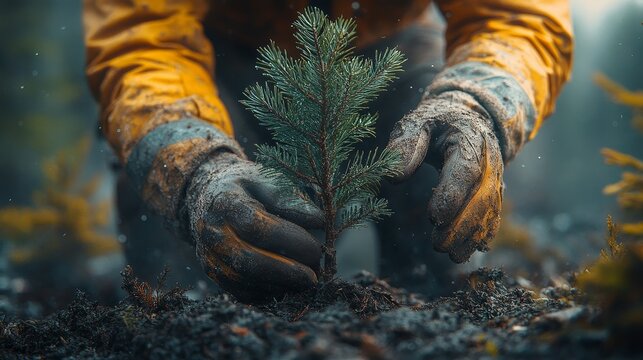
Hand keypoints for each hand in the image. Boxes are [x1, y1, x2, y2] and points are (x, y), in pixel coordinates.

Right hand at [184, 152, 323, 300]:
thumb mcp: (266, 179)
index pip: (257, 227)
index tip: (316, 249)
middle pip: (247, 262)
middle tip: (316, 275)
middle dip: (287, 273)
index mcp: (225, 203)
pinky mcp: (215, 275)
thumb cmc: (246, 185)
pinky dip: (270, 293)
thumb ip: (290, 197)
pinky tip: (290, 285)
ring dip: (281, 286)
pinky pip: (243, 293)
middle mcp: (212, 233)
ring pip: (244, 283)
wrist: (206, 195)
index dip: (289, 241)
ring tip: (307, 280)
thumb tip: (318, 221)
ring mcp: (209, 257)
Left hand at [386, 91, 503, 262]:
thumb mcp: (417, 122)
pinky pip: (493, 216)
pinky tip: (466, 252)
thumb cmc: (436, 122)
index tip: (435, 217)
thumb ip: (405, 145)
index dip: (453, 194)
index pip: (466, 169)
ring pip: (490, 211)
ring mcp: (495, 177)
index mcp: (470, 137)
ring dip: (472, 235)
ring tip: (451, 254)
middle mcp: (489, 160)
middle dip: (462, 224)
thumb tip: (394, 177)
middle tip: (439, 245)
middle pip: (482, 196)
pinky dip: (482, 236)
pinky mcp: (494, 192)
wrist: (469, 118)